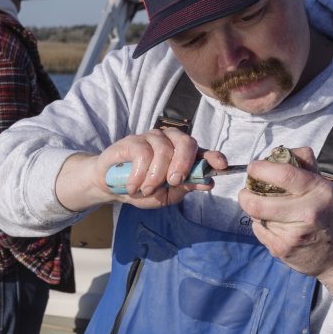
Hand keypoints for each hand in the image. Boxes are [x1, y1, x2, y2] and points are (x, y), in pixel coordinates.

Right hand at [56, 128, 227, 210]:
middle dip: (183, 164)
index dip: (214, 156)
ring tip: (146, 190)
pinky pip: (142, 153)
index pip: (203, 151)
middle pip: (186, 142)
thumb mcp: (167, 195)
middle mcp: (170, 142)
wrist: (112, 187)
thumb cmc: (142, 189)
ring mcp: (151, 138)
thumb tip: (208, 182)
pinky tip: (133, 185)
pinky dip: (140, 173)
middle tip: (173, 182)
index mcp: (182, 155)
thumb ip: (186, 187)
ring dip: (156, 175)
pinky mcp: (132, 140)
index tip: (221, 165)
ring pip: (163, 150)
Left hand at [237, 146, 332, 283]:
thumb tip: (276, 152)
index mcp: (320, 191)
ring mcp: (294, 233)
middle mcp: (308, 212)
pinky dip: (262, 226)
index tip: (253, 168)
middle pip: (256, 202)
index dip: (260, 170)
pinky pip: (259, 230)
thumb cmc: (331, 216)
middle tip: (249, 192)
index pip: (282, 175)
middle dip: (246, 195)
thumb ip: (303, 165)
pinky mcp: (282, 249)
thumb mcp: (325, 186)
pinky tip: (278, 227)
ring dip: (256, 210)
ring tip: (270, 210)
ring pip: (256, 215)